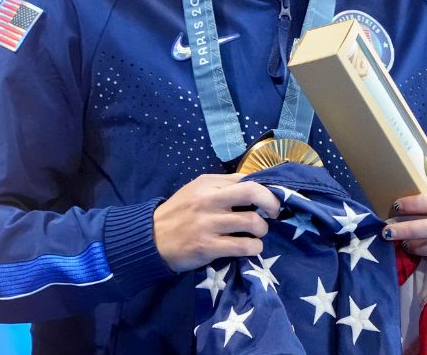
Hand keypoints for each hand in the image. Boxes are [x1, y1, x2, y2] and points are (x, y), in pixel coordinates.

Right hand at [152, 173, 281, 272]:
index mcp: (206, 183)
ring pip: (252, 222)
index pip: (245, 179)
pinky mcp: (208, 246)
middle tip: (274, 213)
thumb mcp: (195, 192)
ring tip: (256, 235)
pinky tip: (250, 248)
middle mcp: (208, 200)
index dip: (264, 189)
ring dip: (261, 230)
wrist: (151, 239)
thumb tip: (254, 188)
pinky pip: (243, 246)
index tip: (269, 200)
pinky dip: (254, 248)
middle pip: (253, 193)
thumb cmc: (178, 215)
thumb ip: (220, 188)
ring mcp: (208, 223)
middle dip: (271, 203)